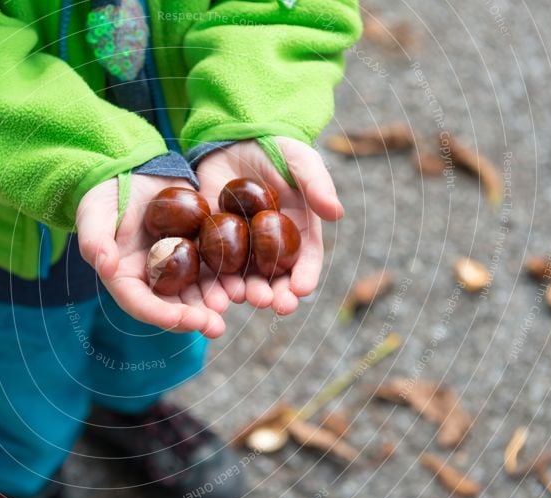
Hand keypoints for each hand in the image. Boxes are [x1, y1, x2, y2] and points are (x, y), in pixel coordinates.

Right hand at [76, 175, 229, 338]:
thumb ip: (94, 240)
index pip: (140, 304)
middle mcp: (150, 279)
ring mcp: (174, 267)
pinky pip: (211, 268)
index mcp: (124, 278)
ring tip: (234, 304)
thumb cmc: (107, 192)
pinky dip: (226, 277)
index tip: (182, 320)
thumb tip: (106, 267)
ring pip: (196, 292)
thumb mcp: (93, 212)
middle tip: (216, 326)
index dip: (160, 315)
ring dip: (214, 303)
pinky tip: (243, 282)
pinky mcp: (194, 251)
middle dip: (194, 319)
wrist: (134, 170)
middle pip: (172, 307)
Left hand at [195, 137, 343, 314]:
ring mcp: (242, 248)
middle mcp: (271, 247)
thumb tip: (337, 213)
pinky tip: (213, 291)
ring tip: (243, 299)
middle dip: (277, 294)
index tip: (301, 290)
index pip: (306, 260)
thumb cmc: (273, 149)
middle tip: (274, 305)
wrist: (230, 141)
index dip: (305, 276)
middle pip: (276, 277)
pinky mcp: (213, 243)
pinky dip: (215, 281)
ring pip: (245, 278)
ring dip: (246, 292)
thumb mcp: (298, 160)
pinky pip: (214, 267)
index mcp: (299, 231)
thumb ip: (316, 184)